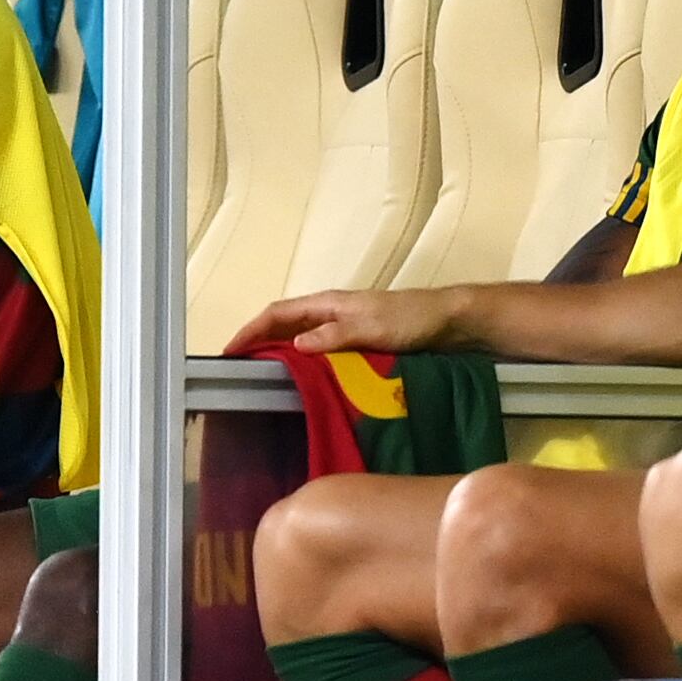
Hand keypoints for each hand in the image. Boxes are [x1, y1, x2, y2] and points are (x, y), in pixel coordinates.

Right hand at [225, 286, 455, 356]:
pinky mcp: (358, 340)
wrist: (450, 320)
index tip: (230, 351)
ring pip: (300, 337)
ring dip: (280, 352)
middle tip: (240, 366)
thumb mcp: (369, 328)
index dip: (251, 330)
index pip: (277, 313)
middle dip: (258, 341)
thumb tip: (294, 345)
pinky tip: (304, 377)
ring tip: (263, 374)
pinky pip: (319, 349)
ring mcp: (343, 325)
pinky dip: (304, 361)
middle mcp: (331, 312)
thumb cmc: (412, 318)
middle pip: (283, 324)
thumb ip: (332, 336)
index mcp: (328, 303)